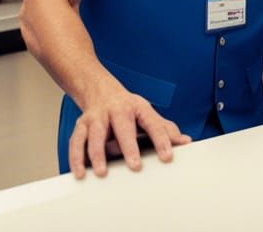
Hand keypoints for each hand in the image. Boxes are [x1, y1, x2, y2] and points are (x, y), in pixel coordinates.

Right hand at [68, 81, 191, 177]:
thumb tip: (186, 141)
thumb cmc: (127, 108)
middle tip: (135, 165)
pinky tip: (80, 172)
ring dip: (97, 153)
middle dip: (128, 146)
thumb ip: (165, 129)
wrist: (99, 89)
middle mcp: (116, 110)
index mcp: (137, 108)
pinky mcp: (81, 125)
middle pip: (123, 127)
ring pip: (95, 134)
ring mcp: (97, 117)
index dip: (161, 139)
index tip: (167, 156)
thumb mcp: (147, 114)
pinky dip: (76, 157)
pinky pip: (76, 141)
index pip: (153, 123)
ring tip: (102, 172)